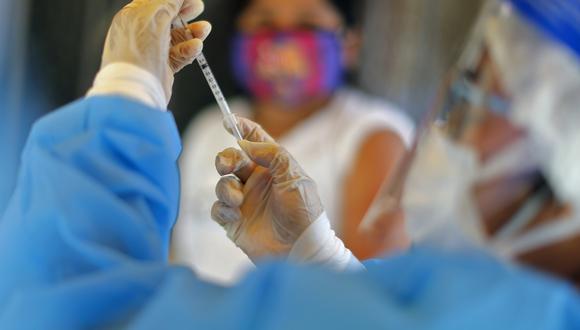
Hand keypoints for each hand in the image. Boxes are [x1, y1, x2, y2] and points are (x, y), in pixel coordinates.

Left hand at [101, 0, 210, 100]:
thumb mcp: (153, 17)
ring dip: (193, 31)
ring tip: (204, 29)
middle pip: (168, 18)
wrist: (135, 88)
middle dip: (185, 12)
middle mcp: (142, 33)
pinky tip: (196, 47)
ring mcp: (153, 50)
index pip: (156, 1)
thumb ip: (167, 2)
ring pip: (177, 36)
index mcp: (134, 17)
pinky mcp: (163, 66)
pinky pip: (180, 54)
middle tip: (198, 8)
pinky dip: (190, 49)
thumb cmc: (136, 52)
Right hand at [211, 118, 323, 261]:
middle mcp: (257, 182)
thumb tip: (246, 142)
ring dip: (226, 188)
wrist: (300, 249)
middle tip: (227, 166)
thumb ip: (273, 155)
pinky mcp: (234, 221)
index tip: (228, 119)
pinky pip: (217, 208)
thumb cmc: (304, 213)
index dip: (241, 127)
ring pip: (221, 183)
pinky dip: (223, 208)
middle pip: (231, 160)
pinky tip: (236, 215)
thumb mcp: (295, 177)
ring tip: (238, 200)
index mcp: (272, 168)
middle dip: (225, 159)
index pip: (255, 141)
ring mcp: (244, 201)